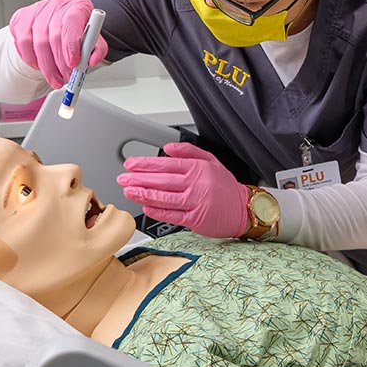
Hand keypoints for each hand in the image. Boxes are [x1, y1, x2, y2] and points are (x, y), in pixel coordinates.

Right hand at [9, 0, 108, 88]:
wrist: (63, 20)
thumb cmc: (78, 29)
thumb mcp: (95, 37)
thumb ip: (98, 49)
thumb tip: (93, 60)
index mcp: (77, 6)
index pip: (71, 22)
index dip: (71, 45)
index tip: (73, 63)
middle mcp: (56, 4)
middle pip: (52, 35)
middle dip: (59, 63)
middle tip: (65, 78)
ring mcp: (37, 9)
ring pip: (36, 41)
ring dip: (45, 65)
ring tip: (54, 77)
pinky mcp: (21, 17)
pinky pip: (21, 42)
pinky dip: (30, 58)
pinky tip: (39, 64)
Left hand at [116, 142, 249, 237]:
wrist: (244, 209)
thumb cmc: (226, 187)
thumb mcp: (212, 161)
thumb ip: (189, 151)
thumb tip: (167, 147)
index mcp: (199, 168)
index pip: (167, 164)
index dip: (147, 164)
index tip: (131, 164)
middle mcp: (197, 184)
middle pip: (163, 180)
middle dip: (139, 179)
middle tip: (123, 178)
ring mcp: (196, 202)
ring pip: (165, 198)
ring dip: (144, 194)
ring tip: (129, 191)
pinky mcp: (196, 219)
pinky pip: (172, 215)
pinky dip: (157, 212)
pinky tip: (145, 207)